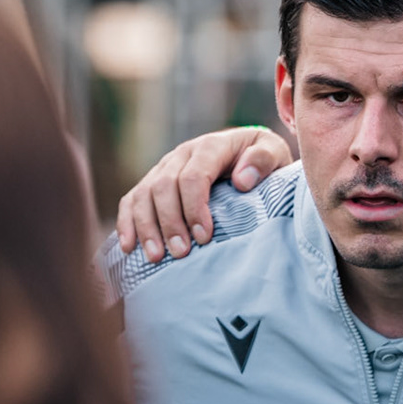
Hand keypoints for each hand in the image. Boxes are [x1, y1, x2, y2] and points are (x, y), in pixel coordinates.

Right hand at [116, 127, 292, 263]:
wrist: (249, 155)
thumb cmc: (263, 161)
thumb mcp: (275, 153)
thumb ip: (263, 160)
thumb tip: (241, 181)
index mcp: (210, 146)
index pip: (194, 176)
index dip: (194, 207)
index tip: (204, 236)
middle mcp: (182, 154)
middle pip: (164, 187)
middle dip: (170, 222)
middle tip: (181, 253)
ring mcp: (164, 168)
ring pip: (143, 194)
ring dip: (147, 227)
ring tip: (156, 257)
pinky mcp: (153, 183)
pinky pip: (132, 200)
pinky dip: (127, 223)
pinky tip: (129, 247)